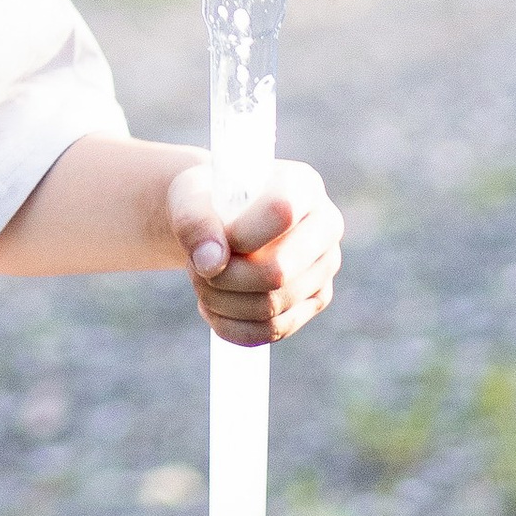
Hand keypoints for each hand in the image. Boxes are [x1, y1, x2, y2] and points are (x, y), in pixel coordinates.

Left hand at [168, 158, 341, 345]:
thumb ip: (194, 221)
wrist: (218, 220)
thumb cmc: (208, 201)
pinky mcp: (314, 301)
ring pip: (273, 306)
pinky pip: (273, 330)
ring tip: (200, 280)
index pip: (281, 211)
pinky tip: (210, 306)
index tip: (214, 238)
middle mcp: (325, 227)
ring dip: (222, 301)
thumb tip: (211, 265)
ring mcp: (324, 268)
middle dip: (225, 277)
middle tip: (194, 267)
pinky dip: (232, 325)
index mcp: (303, 185)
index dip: (240, 234)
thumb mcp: (189, 196)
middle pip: (279, 271)